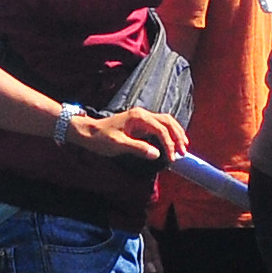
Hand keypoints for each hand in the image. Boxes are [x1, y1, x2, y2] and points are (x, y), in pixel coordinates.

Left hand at [71, 106, 186, 164]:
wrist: (88, 132)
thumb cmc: (101, 138)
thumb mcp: (118, 145)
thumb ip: (138, 148)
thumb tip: (157, 154)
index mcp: (138, 117)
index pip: (161, 129)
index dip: (169, 144)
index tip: (171, 158)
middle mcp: (142, 114)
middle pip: (168, 121)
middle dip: (178, 136)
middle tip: (183, 151)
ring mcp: (142, 117)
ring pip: (165, 121)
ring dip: (175, 133)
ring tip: (183, 146)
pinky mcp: (140, 123)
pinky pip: (159, 125)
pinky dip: (168, 133)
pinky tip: (171, 142)